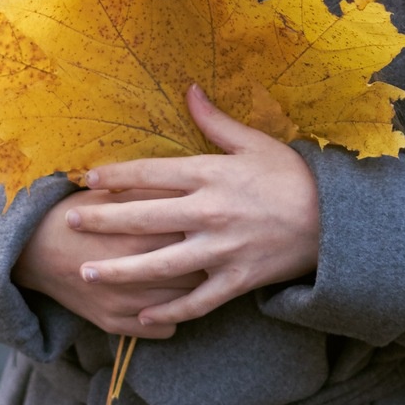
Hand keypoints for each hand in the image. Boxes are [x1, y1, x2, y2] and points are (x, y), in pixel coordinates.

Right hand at [11, 186, 198, 338]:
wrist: (32, 249)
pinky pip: (163, 330)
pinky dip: (170, 317)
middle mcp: (132, 275)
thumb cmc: (77, 214)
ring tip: (192, 272)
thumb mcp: (112, 195)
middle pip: (194, 273)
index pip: (191, 237)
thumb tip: (193, 190)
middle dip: (204, 260)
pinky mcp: (114, 324)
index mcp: (136, 237)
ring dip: (191, 290)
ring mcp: (123, 305)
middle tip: (207, 248)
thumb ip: (154, 193)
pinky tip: (167, 299)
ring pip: (182, 304)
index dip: (203, 229)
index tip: (208, 223)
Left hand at [67, 85, 320, 327]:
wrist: (335, 220)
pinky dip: (168, 311)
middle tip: (69, 224)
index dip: (116, 176)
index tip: (86, 180)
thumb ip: (215, 122)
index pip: (151, 174)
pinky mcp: (237, 279)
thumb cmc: (293, 175)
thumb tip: (189, 89)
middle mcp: (210, 213)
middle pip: (144, 217)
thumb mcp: (255, 142)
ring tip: (88, 273)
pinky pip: (196, 301)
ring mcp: (222, 249)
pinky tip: (141, 315)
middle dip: (103, 221)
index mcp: (212, 175)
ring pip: (160, 264)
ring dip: (121, 270)